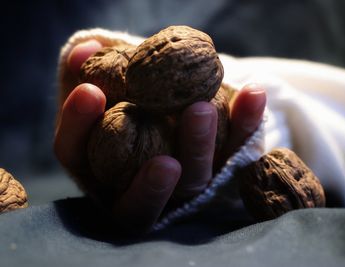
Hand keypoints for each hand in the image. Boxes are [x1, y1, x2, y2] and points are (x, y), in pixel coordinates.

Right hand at [54, 39, 266, 233]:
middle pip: (140, 200)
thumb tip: (85, 53)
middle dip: (150, 181)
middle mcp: (139, 189)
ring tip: (202, 108)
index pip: (77, 156)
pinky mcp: (219, 168)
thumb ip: (89, 74)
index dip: (78, 125)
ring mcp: (183, 185)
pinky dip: (244, 124)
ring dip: (199, 147)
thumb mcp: (103, 90)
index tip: (89, 90)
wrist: (166, 113)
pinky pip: (234, 151)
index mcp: (101, 170)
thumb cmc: (124, 104)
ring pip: (192, 182)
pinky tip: (252, 95)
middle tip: (160, 156)